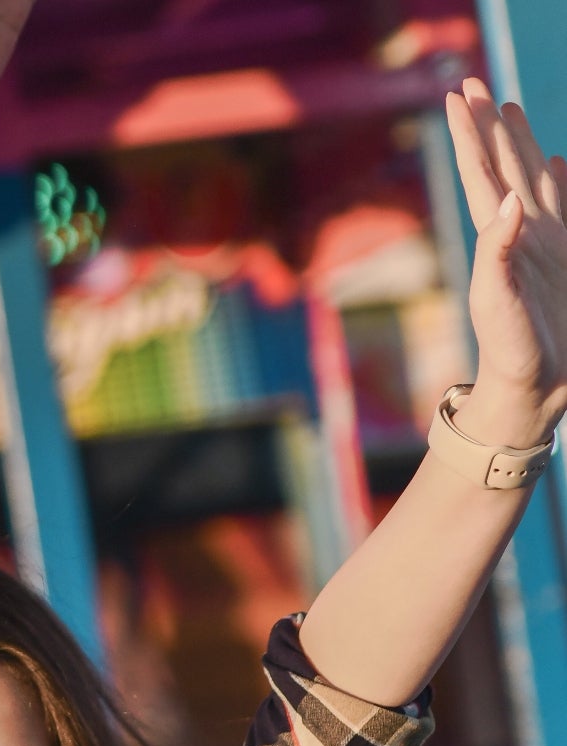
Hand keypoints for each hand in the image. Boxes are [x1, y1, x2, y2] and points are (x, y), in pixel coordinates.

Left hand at [447, 79, 566, 448]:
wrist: (533, 390)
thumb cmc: (509, 353)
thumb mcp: (497, 303)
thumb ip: (498, 253)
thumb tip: (508, 200)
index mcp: (499, 239)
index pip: (483, 175)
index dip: (471, 136)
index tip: (458, 97)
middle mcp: (519, 234)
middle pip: (504, 166)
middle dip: (490, 127)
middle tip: (475, 85)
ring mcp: (544, 243)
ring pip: (532, 177)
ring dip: (522, 143)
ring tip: (509, 110)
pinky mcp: (565, 257)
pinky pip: (565, 205)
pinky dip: (559, 180)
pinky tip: (556, 162)